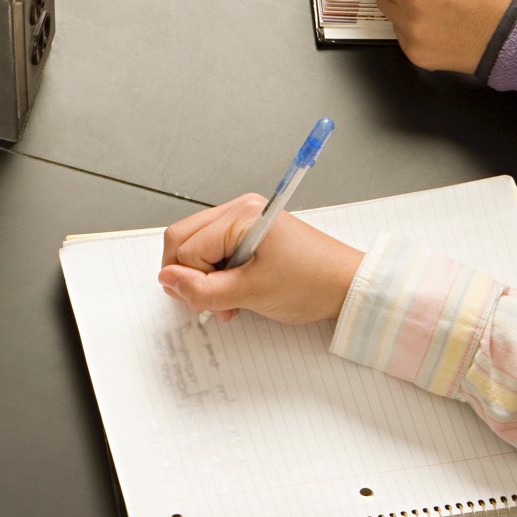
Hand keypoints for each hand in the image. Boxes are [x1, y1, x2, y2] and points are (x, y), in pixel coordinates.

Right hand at [157, 195, 364, 324]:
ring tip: (229, 302)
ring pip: (196, 248)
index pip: (186, 247)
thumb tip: (166, 281)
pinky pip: (215, 252)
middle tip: (211, 304)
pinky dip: (218, 276)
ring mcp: (244, 222)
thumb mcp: (252, 293)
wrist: (350, 287)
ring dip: (204, 279)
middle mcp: (240, 211)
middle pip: (183, 239)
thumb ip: (203, 289)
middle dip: (190, 276)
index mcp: (241, 215)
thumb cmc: (313, 283)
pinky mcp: (250, 235)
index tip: (210, 304)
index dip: (191, 281)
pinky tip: (235, 293)